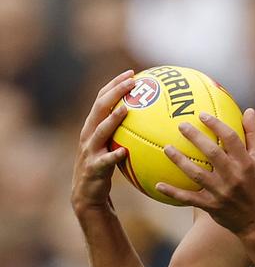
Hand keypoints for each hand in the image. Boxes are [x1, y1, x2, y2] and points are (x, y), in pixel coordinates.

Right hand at [71, 69, 135, 211]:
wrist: (87, 193)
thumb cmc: (107, 166)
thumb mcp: (115, 145)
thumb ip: (128, 131)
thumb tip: (155, 118)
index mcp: (94, 125)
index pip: (102, 98)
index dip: (114, 84)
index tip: (131, 73)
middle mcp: (88, 134)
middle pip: (100, 107)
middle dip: (115, 92)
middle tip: (133, 82)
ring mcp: (89, 150)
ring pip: (99, 131)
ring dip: (112, 119)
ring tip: (126, 109)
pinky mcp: (93, 168)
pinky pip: (104, 161)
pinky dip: (113, 155)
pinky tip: (124, 152)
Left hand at [156, 108, 254, 233]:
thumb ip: (253, 135)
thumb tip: (249, 110)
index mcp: (246, 163)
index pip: (231, 139)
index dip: (216, 125)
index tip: (202, 115)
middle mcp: (234, 176)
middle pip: (212, 153)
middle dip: (195, 138)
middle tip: (181, 125)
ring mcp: (221, 192)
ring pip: (198, 174)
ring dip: (180, 161)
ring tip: (166, 148)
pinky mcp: (211, 206)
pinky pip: (189, 198)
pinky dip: (173, 192)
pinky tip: (158, 185)